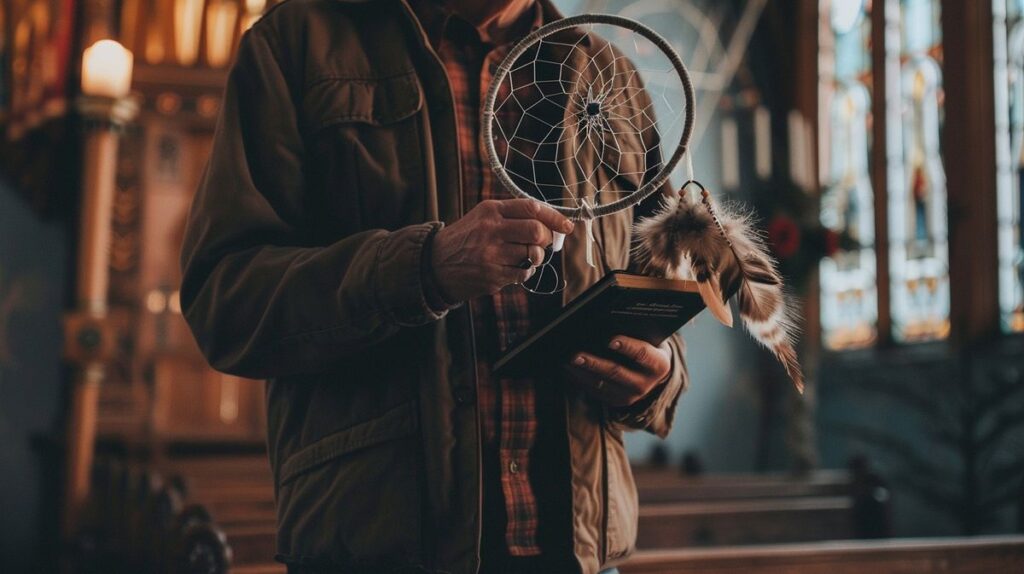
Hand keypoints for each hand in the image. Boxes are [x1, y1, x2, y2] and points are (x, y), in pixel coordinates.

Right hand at [431, 199, 573, 301]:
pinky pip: (523, 273)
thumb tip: (551, 224)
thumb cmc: (466, 238)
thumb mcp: (483, 217)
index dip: (555, 217)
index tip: (566, 226)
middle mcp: (490, 229)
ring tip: (525, 256)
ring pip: (533, 254)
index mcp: (491, 210)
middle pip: (537, 231)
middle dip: (546, 239)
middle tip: (542, 243)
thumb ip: (513, 216)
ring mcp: (490, 254)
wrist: (435, 263)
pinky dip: (525, 272)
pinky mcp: (491, 275)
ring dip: (536, 257)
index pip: (532, 208)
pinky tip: (514, 268)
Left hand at [564, 336, 670, 407]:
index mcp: (659, 365)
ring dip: (581, 372)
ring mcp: (630, 396)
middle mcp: (645, 384)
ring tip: (566, 360)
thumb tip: (607, 318)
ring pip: (601, 384)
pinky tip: (568, 368)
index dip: (627, 346)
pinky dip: (579, 379)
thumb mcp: (649, 336)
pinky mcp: (615, 401)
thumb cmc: (648, 343)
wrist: (653, 370)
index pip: (642, 354)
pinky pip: (593, 391)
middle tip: (575, 354)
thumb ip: (635, 329)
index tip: (610, 339)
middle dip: (594, 362)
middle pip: (616, 372)